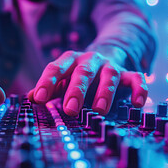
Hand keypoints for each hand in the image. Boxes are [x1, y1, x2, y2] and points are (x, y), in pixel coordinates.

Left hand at [28, 50, 147, 115]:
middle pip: (83, 72)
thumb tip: (29, 99)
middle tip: (70, 110)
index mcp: (70, 61)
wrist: (106, 56)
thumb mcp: (62, 79)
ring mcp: (110, 66)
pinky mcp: (127, 73)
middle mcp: (90, 61)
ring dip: (104, 93)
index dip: (46, 82)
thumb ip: (48, 89)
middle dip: (76, 90)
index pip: (56, 68)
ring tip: (99, 110)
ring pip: (109, 76)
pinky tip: (137, 105)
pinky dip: (138, 90)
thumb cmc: (77, 75)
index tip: (38, 98)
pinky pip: (136, 79)